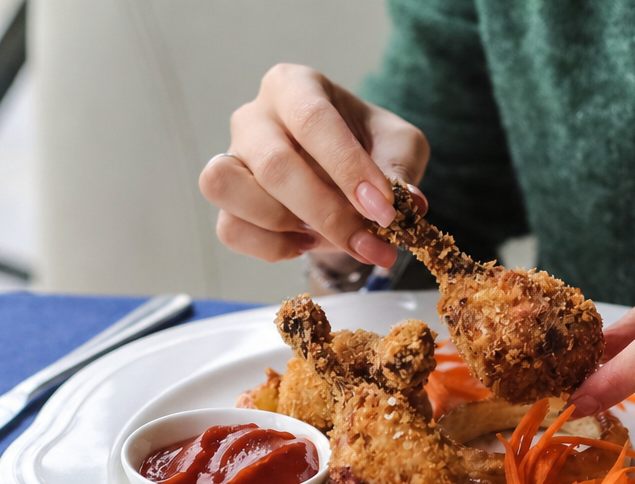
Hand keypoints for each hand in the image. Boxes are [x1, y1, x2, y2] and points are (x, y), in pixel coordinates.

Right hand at [198, 63, 429, 267]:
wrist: (342, 174)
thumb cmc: (367, 147)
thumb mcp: (398, 147)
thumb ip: (403, 169)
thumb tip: (410, 203)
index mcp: (295, 86)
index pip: (314, 120)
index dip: (349, 169)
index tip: (385, 210)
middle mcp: (254, 116)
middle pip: (274, 164)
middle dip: (326, 213)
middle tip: (370, 242)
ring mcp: (230, 157)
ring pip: (229, 189)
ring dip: (285, 225)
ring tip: (326, 236)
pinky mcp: (224, 199)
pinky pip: (229, 228)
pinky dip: (269, 246)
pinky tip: (304, 243)